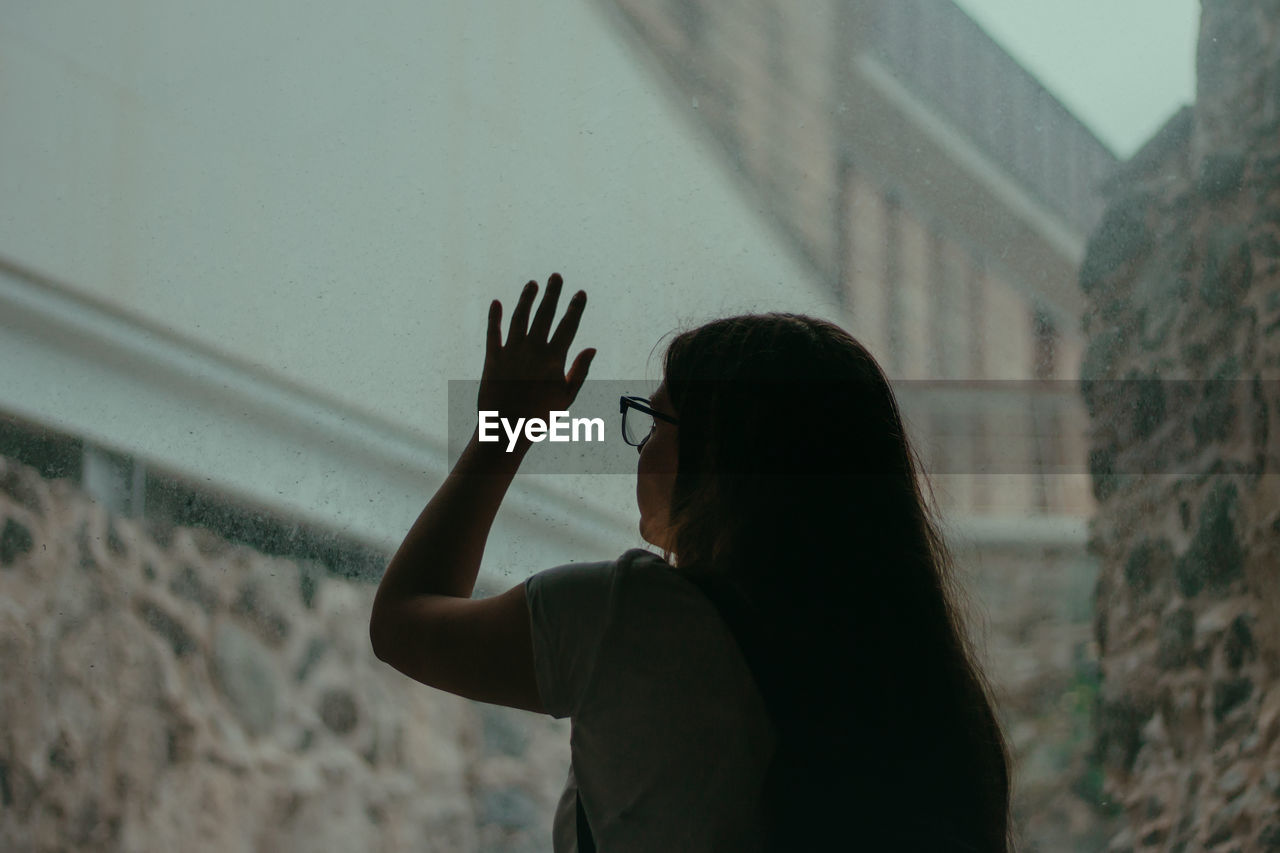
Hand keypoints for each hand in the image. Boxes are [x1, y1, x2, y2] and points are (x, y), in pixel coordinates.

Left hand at [477, 273, 595, 438]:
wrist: (505, 430)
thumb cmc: (540, 417)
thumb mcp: (566, 397)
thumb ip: (579, 371)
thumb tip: (592, 348)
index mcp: (553, 359)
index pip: (568, 326)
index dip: (575, 308)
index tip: (580, 292)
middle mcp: (532, 350)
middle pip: (544, 315)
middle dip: (552, 294)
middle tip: (556, 276)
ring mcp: (511, 352)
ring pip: (520, 318)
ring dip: (526, 298)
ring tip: (532, 284)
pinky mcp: (492, 358)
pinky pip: (493, 332)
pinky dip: (494, 317)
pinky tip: (496, 303)